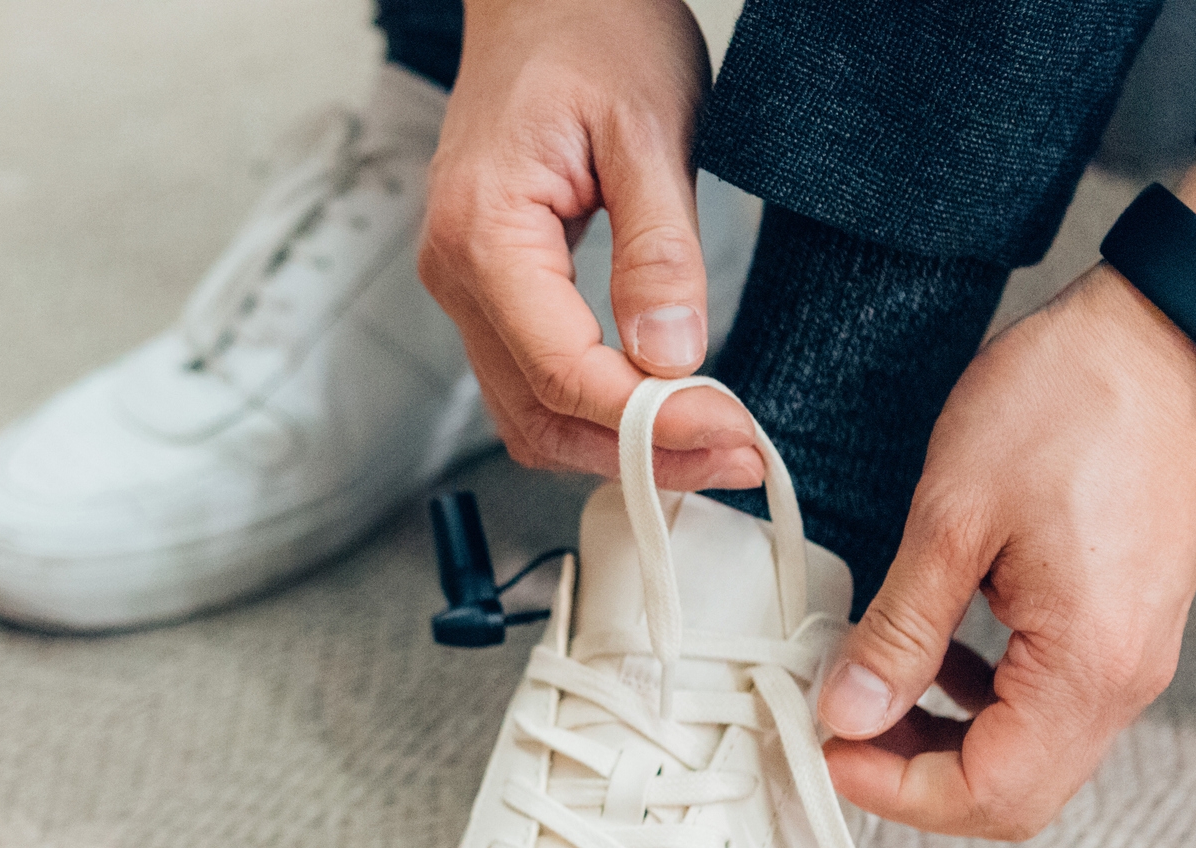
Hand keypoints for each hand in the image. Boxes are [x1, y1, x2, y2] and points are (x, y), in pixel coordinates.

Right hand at [419, 0, 761, 489]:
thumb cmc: (590, 29)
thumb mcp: (651, 127)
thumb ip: (658, 248)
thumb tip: (671, 357)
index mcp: (485, 233)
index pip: (563, 371)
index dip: (649, 422)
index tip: (733, 431)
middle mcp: (458, 274)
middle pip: (539, 415)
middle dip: (639, 454)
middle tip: (738, 457)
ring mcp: (467, 288)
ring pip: (530, 415)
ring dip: (617, 448)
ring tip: (712, 446)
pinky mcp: (492, 291)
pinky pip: (533, 382)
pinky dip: (595, 414)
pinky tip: (662, 414)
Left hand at [816, 165, 1195, 839]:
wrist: (1165, 332)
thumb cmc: (1070, 401)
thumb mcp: (953, 517)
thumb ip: (901, 631)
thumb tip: (851, 710)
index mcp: (1089, 665)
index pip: (992, 795)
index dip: (897, 792)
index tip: (831, 746)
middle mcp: (1125, 677)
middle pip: (1015, 793)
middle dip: (917, 777)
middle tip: (845, 728)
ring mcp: (1132, 652)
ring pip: (1029, 751)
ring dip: (944, 737)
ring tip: (874, 684)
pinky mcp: (1124, 622)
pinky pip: (1049, 698)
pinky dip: (982, 696)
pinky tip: (937, 646)